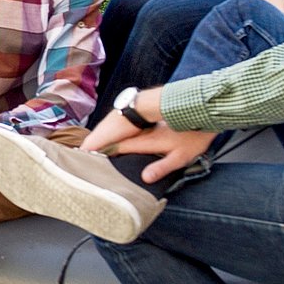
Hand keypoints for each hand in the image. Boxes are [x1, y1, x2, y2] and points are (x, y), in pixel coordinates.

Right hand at [85, 103, 216, 183]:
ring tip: (91, 143)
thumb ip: (162, 167)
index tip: (83, 156)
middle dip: (95, 140)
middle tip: (81, 151)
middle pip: (108, 130)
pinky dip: (111, 126)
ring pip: (114, 122)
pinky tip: (110, 131)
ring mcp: (139, 114)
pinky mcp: (143, 108)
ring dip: (102, 132)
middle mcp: (137, 124)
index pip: (113, 144)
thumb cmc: (194, 132)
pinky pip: (120, 118)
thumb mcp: (182, 156)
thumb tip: (145, 178)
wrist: (203, 106)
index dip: (96, 149)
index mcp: (142, 138)